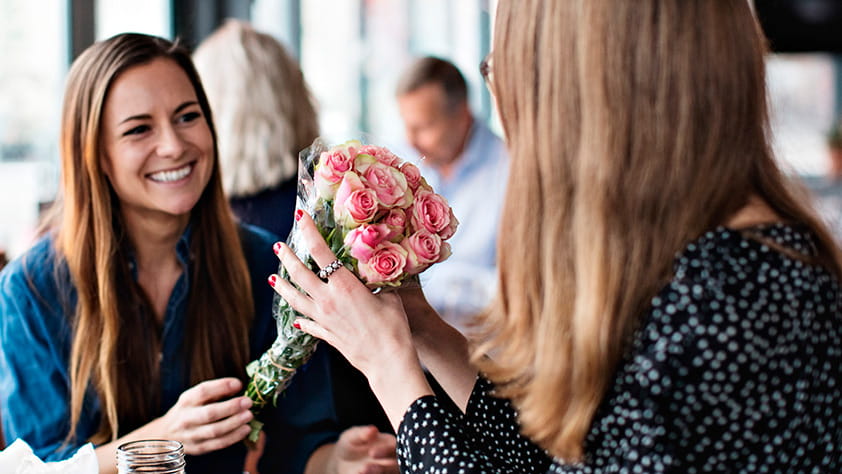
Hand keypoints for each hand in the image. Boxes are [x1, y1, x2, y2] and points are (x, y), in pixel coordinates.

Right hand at [156, 377, 252, 454]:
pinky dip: (234, 437)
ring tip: (249, 415)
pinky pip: (218, 444)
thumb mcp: (195, 397)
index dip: (222, 386)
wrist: (166, 434)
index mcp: (187, 401)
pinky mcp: (198, 448)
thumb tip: (238, 386)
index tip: (238, 384)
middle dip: (231, 407)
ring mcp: (191, 435)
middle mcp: (186, 418)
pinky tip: (245, 429)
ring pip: (215, 430)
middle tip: (248, 402)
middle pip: (210, 413)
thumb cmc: (189, 411)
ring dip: (235, 423)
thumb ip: (215, 392)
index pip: (203, 391)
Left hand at [269, 212, 414, 379]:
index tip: (300, 217)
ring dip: (283, 287)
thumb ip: (377, 284)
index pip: (321, 252)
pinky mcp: (326, 335)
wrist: (387, 361)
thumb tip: (375, 275)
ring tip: (273, 278)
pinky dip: (301, 319)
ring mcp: (324, 319)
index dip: (309, 232)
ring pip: (295, 299)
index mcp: (344, 285)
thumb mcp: (389, 296)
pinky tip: (296, 319)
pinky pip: (307, 323)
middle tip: (279, 246)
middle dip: (287, 257)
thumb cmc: (394, 327)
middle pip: (299, 274)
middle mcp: (328, 300)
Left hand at [332, 425, 398, 473]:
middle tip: (364, 468)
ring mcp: (387, 470)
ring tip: (360, 471)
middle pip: (395, 466)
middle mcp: (392, 459)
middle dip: (382, 468)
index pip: (394, 447)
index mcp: (390, 444)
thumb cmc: (351, 444)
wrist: (343, 461)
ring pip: (390, 473)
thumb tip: (373, 429)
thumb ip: (361, 433)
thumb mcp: (352, 437)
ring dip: (377, 473)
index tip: (371, 453)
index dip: (385, 451)